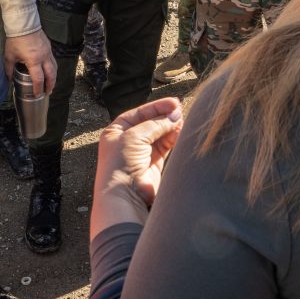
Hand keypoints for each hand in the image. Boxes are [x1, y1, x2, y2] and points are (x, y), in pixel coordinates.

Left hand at [4, 29, 56, 95]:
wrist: (24, 24)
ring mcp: (48, 52)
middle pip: (51, 75)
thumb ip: (9, 69)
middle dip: (50, 85)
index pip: (38, 79)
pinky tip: (50, 71)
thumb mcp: (10, 55)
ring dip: (54, 77)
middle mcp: (43, 57)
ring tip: (51, 84)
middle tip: (48, 92)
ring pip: (55, 68)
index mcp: (34, 61)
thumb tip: (9, 79)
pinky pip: (53, 60)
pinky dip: (53, 68)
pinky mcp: (49, 47)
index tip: (37, 95)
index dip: (38, 89)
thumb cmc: (16, 40)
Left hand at [90, 98, 182, 238]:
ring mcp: (141, 154)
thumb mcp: (135, 136)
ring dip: (171, 128)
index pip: (139, 113)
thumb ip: (156, 124)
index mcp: (116, 131)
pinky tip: (182, 132)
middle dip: (165, 117)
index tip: (174, 103)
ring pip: (160, 136)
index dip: (157, 108)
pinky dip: (173, 140)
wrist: (124, 196)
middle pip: (151, 124)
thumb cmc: (120, 163)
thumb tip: (174, 115)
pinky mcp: (153, 166)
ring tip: (183, 121)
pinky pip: (165, 148)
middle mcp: (127, 142)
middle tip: (181, 111)